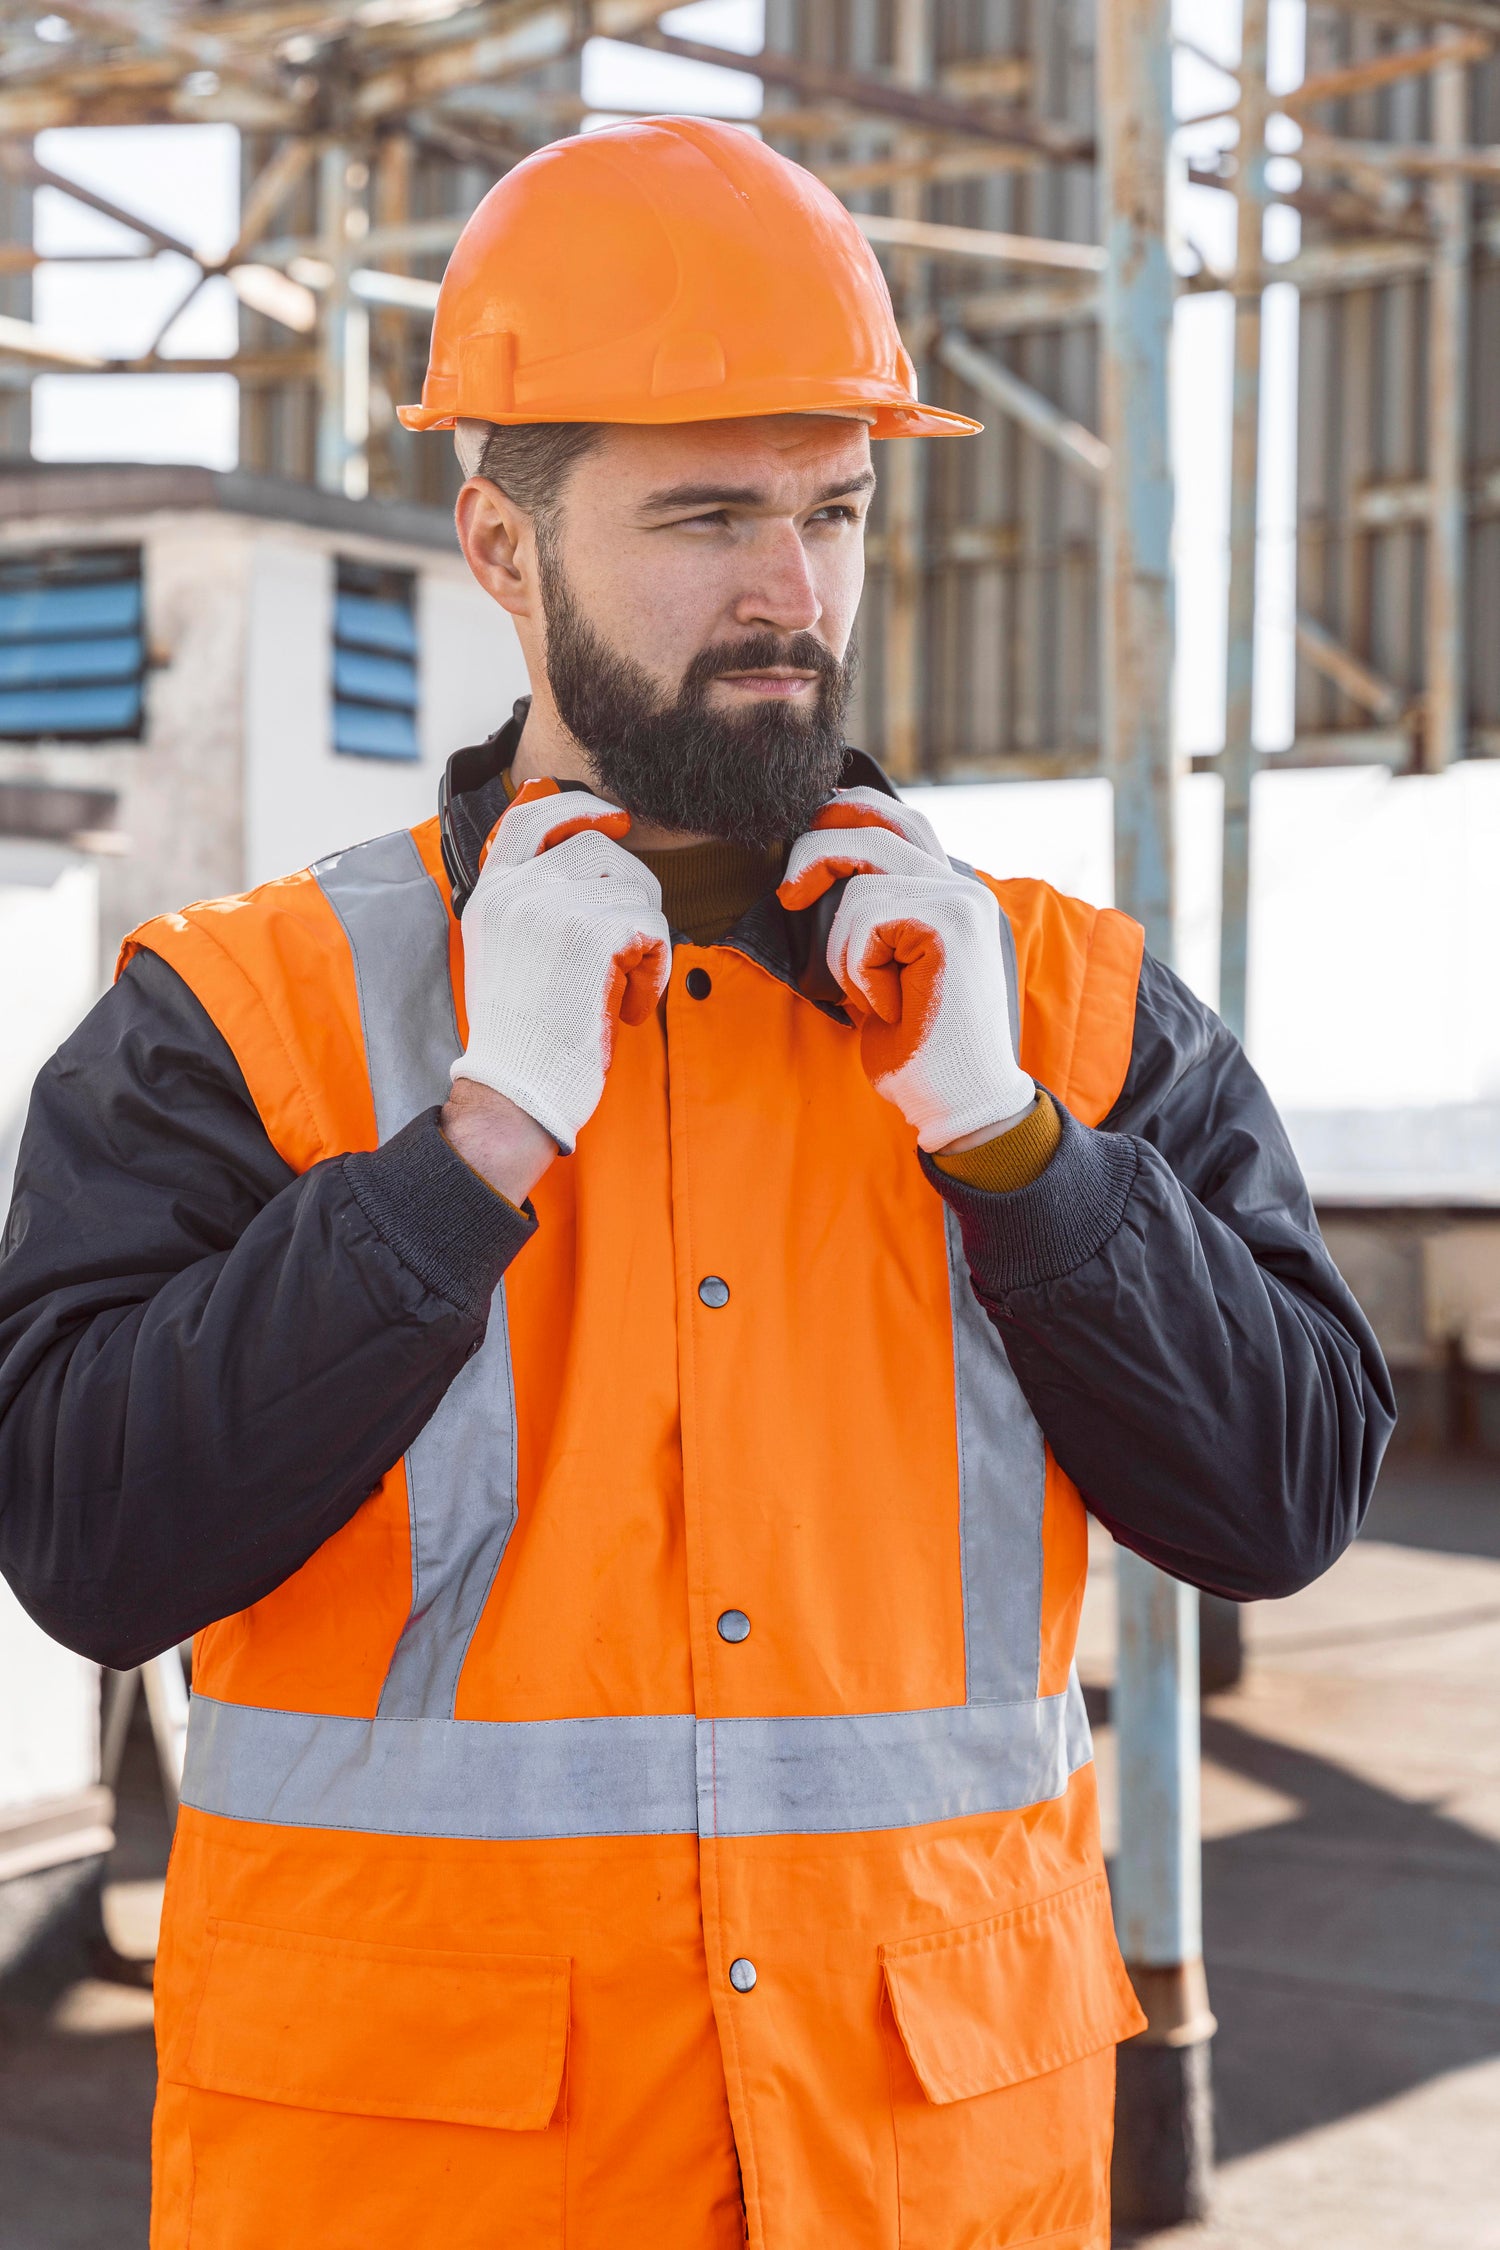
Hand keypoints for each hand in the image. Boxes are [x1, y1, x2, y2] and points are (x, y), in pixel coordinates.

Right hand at [451, 779, 670, 1154]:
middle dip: (631, 893)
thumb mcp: (505, 946)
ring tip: (620, 985)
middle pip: (601, 851)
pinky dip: (652, 972)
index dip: (578, 808)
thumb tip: (559, 810)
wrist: (515, 1087)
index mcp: (493, 891)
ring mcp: (554, 906)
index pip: (533, 817)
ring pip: (635, 889)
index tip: (616, 819)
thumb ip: (529, 891)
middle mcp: (518, 889)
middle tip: (628, 948)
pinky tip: (628, 1008)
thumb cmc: (521, 1031)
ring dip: (643, 938)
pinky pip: (651, 929)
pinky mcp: (593, 934)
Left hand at [777, 788, 1033, 1151]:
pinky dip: (860, 969)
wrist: (960, 1101)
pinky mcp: (950, 923)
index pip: (898, 820)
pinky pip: (866, 920)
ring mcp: (962, 899)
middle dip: (818, 850)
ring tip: (875, 997)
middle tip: (788, 894)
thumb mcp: (883, 969)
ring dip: (844, 949)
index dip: (846, 814)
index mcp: (951, 893)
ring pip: (861, 883)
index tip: (804, 844)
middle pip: (877, 824)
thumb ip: (871, 918)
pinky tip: (892, 1006)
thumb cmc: (917, 1046)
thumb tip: (815, 873)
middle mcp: (963, 886)